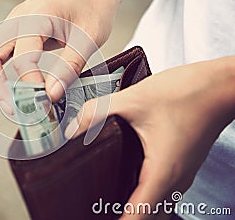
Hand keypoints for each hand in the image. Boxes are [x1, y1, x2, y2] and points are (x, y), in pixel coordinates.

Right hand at [0, 0, 178, 112]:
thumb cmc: (93, 11)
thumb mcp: (89, 40)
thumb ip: (69, 67)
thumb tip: (50, 95)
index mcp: (39, 16)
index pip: (24, 54)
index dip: (29, 80)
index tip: (43, 100)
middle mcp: (19, 17)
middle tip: (6, 107)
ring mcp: (14, 22)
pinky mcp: (15, 31)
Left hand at [64, 57, 234, 218]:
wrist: (218, 85)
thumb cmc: (187, 92)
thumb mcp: (134, 100)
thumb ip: (98, 113)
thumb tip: (72, 128)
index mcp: (162, 171)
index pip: (138, 215)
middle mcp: (175, 179)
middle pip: (149, 216)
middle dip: (125, 217)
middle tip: (98, 211)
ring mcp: (182, 173)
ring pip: (158, 206)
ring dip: (138, 209)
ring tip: (108, 202)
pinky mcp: (183, 164)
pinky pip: (164, 192)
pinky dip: (146, 196)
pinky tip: (129, 183)